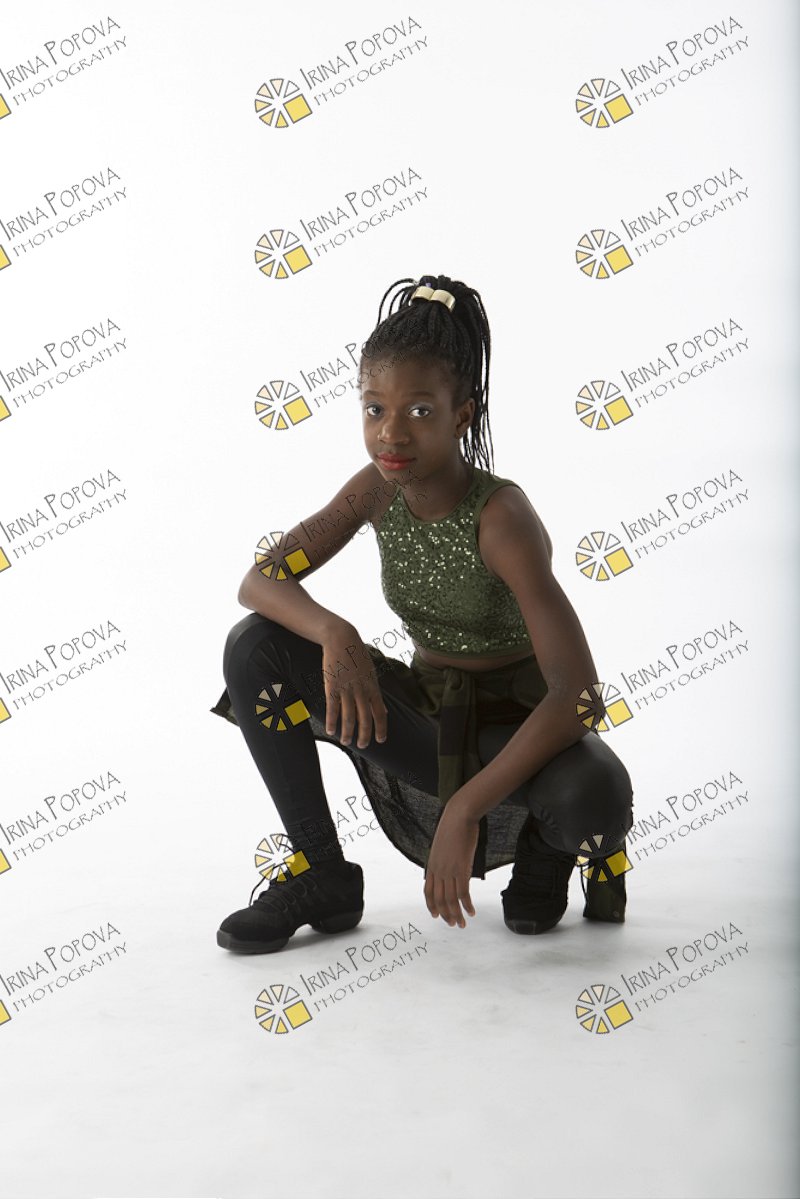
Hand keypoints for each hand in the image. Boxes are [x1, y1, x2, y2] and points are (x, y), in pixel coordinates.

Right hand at [321, 625, 387, 749]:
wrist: (341, 638)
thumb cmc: (357, 655)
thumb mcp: (372, 673)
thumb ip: (377, 693)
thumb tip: (385, 710)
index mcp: (373, 686)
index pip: (380, 712)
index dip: (381, 728)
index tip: (381, 740)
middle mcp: (361, 690)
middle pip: (365, 718)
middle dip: (365, 735)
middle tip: (363, 746)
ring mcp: (347, 689)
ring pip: (349, 717)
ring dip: (348, 732)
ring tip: (346, 742)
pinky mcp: (332, 686)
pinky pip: (333, 708)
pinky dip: (332, 721)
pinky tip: (331, 731)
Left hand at [423, 801, 479, 928]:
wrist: (459, 815)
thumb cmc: (453, 825)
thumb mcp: (442, 843)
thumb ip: (443, 856)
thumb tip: (449, 863)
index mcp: (432, 864)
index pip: (428, 891)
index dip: (431, 905)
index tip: (435, 915)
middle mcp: (438, 870)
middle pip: (439, 899)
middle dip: (445, 914)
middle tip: (453, 924)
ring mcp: (449, 870)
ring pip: (450, 900)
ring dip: (456, 914)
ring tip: (462, 924)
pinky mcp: (461, 869)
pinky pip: (463, 893)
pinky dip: (467, 905)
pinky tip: (472, 912)